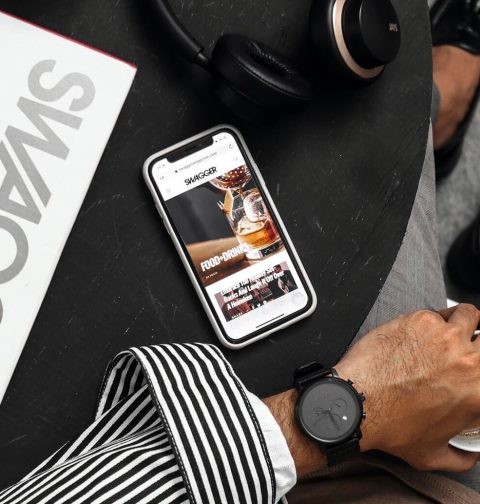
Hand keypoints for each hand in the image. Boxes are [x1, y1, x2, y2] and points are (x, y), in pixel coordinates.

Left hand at [336, 304, 479, 472]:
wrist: (358, 402)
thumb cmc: (390, 424)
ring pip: (469, 315)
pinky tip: (420, 332)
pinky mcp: (420, 321)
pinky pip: (435, 312)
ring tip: (450, 330)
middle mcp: (469, 361)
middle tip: (467, 347)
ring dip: (463, 322)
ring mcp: (445, 337)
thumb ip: (461, 457)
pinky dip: (431, 320)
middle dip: (478, 342)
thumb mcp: (433, 455)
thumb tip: (469, 455)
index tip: (475, 368)